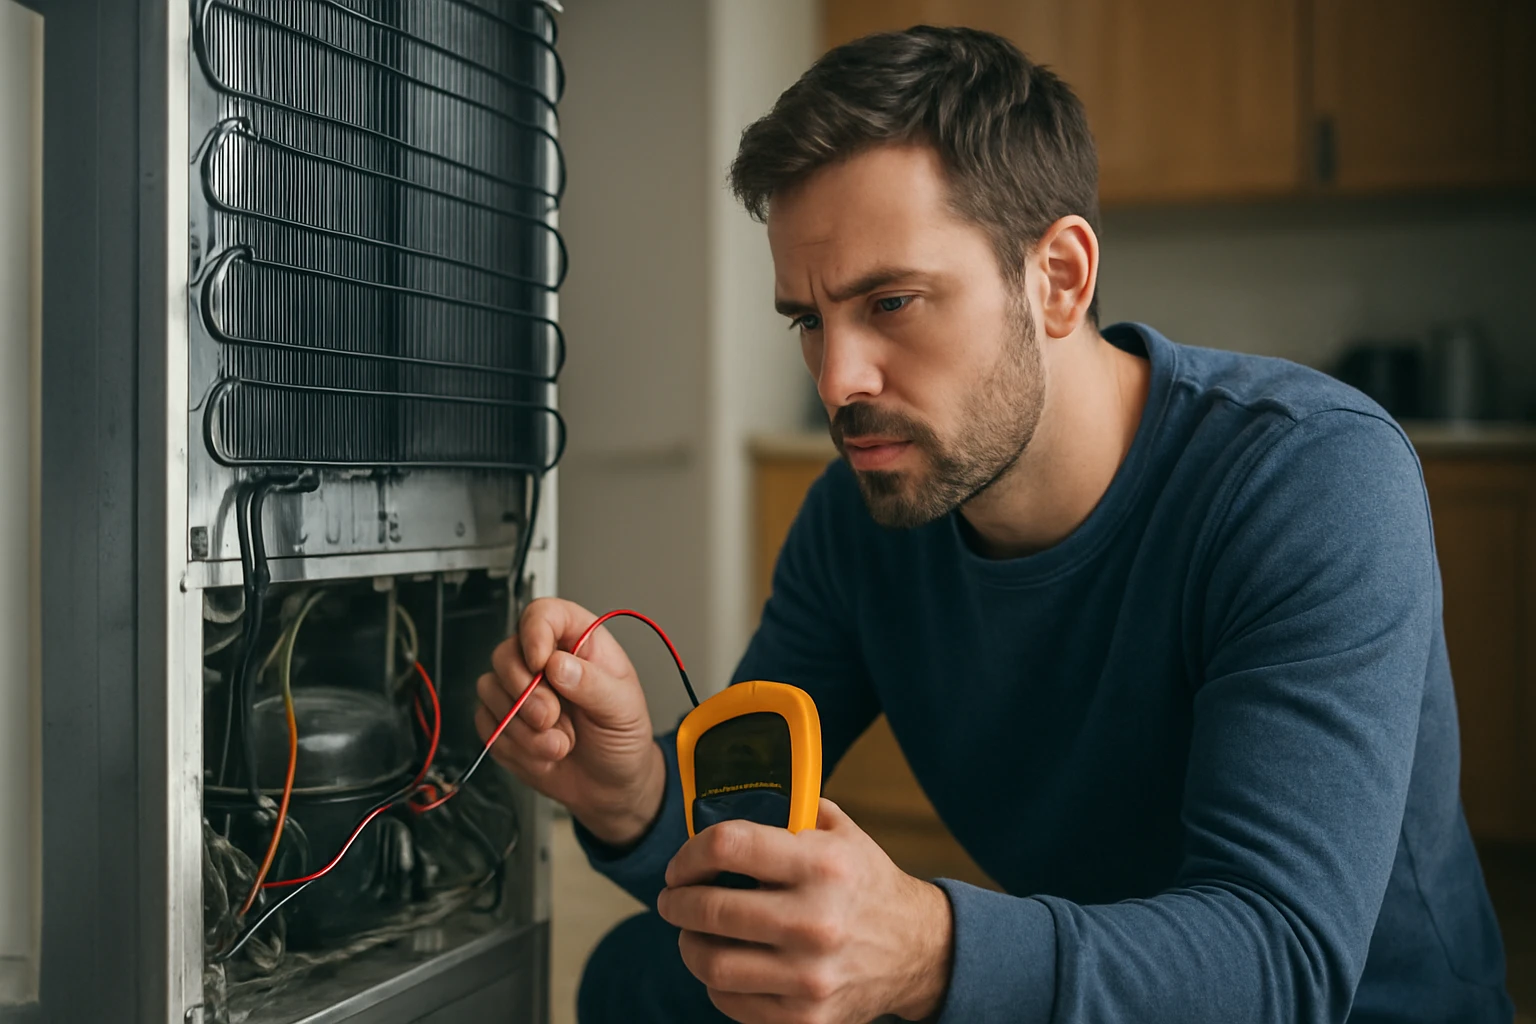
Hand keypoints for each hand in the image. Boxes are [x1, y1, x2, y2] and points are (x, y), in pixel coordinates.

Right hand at [476, 597, 665, 847]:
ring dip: (523, 726)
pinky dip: (515, 745)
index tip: (540, 664)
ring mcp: (520, 692)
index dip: (534, 633)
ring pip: (490, 690)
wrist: (611, 786)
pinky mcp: (503, 723)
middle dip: (526, 693)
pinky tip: (544, 753)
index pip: (542, 614)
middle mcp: (544, 661)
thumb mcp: (623, 708)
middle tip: (552, 717)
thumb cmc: (623, 738)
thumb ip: (593, 684)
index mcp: (578, 643)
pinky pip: (487, 725)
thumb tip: (558, 664)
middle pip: (506, 653)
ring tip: (561, 743)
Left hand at [656, 799, 952, 1023]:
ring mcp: (810, 976)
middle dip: (677, 901)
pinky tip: (726, 962)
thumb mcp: (840, 832)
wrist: (917, 950)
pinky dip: (717, 981)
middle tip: (672, 898)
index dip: (690, 853)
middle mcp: (816, 921)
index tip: (681, 864)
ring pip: (712, 963)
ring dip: (689, 944)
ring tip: (692, 932)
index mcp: (822, 865)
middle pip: (710, 908)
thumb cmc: (866, 884)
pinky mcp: (805, 1016)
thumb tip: (726, 800)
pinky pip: (731, 1000)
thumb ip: (789, 810)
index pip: (728, 846)